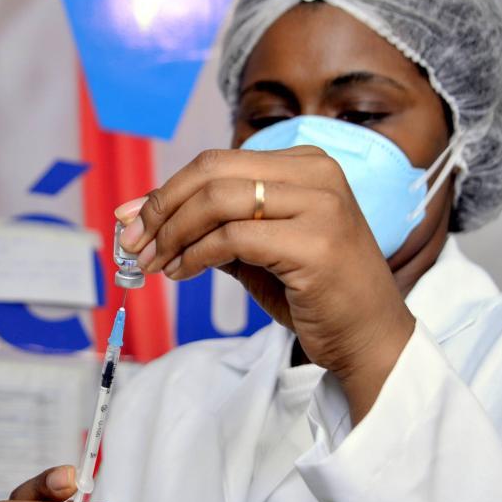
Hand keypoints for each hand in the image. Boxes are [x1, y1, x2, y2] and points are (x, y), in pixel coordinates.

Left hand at [117, 146, 414, 415]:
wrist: (370, 339)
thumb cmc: (315, 295)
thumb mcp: (260, 250)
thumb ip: (214, 228)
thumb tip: (147, 219)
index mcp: (307, 164)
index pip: (218, 162)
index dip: (167, 189)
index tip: (131, 218)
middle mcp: (318, 174)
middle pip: (212, 171)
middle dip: (162, 206)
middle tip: (133, 240)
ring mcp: (321, 205)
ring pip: (218, 200)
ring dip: (173, 233)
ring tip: (155, 263)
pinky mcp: (315, 243)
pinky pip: (233, 238)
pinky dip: (196, 255)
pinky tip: (183, 273)